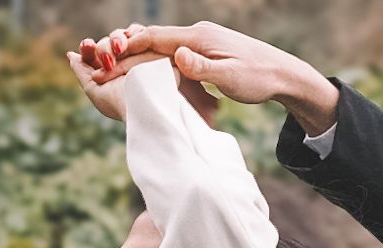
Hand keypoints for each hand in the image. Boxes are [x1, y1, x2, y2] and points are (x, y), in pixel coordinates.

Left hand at [66, 39, 153, 121]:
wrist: (146, 104)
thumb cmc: (118, 103)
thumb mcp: (94, 90)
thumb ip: (82, 71)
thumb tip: (72, 56)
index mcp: (106, 74)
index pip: (93, 54)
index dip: (88, 48)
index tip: (88, 45)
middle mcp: (121, 64)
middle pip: (106, 43)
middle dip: (103, 47)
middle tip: (107, 58)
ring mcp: (137, 56)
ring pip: (120, 37)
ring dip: (116, 41)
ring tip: (119, 50)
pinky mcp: (152, 50)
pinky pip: (139, 33)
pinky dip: (133, 33)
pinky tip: (129, 41)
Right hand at [91, 22, 338, 134]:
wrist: (283, 74)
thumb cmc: (260, 78)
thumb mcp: (231, 77)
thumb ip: (202, 68)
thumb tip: (177, 56)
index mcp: (199, 38)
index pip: (155, 39)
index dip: (128, 48)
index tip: (105, 59)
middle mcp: (197, 35)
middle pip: (153, 41)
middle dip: (125, 53)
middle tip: (98, 67)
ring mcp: (201, 41)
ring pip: (161, 47)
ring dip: (138, 58)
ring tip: (113, 69)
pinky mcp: (205, 51)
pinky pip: (172, 54)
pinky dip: (155, 62)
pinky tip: (145, 72)